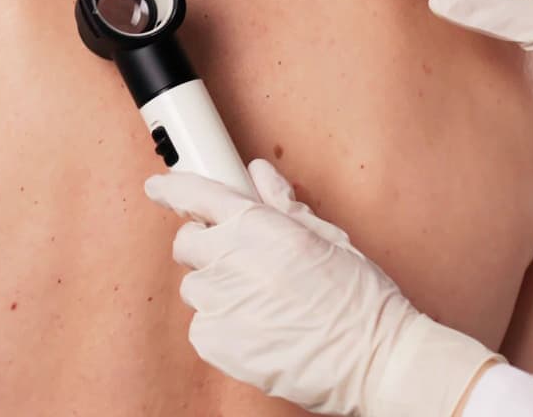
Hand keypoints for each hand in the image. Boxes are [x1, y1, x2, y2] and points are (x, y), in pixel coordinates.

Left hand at [143, 159, 499, 416]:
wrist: (373, 358)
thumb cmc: (360, 299)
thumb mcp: (328, 239)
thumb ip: (284, 205)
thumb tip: (260, 175)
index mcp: (260, 226)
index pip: (198, 195)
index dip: (173, 189)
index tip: (160, 188)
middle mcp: (232, 258)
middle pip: (187, 243)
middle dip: (206, 247)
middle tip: (239, 261)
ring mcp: (219, 302)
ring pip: (195, 287)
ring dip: (217, 291)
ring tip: (261, 305)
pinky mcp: (215, 342)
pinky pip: (202, 327)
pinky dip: (222, 328)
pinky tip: (257, 331)